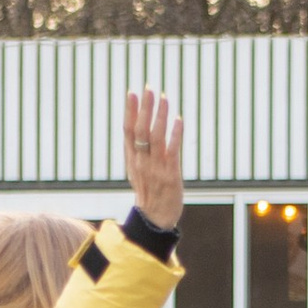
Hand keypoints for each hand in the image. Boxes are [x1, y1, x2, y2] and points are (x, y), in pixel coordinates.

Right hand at [122, 88, 185, 229]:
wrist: (154, 219)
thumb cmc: (148, 193)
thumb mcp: (136, 171)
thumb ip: (136, 151)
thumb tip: (137, 127)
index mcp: (132, 160)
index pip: (128, 131)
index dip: (130, 112)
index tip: (132, 93)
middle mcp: (141, 162)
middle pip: (141, 130)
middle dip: (145, 108)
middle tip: (149, 88)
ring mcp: (155, 168)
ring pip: (156, 137)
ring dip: (160, 117)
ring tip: (164, 98)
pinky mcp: (170, 175)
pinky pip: (173, 151)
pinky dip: (175, 135)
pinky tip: (179, 120)